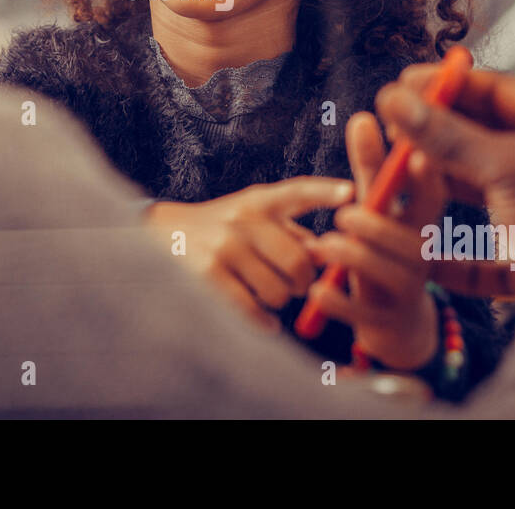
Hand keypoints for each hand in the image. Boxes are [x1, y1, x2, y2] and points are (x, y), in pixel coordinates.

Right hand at [143, 178, 354, 330]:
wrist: (164, 235)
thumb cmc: (222, 229)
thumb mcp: (253, 217)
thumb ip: (291, 231)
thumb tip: (327, 254)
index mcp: (259, 201)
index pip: (297, 191)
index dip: (325, 191)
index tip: (351, 192)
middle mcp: (243, 219)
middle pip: (298, 261)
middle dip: (303, 282)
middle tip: (297, 285)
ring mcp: (225, 246)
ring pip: (278, 291)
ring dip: (279, 300)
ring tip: (267, 292)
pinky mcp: (208, 274)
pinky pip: (252, 309)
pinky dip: (264, 322)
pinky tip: (264, 320)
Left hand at [303, 110, 445, 370]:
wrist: (396, 320)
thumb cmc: (384, 249)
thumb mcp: (378, 209)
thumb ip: (369, 168)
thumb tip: (362, 117)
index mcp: (421, 224)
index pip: (432, 199)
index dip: (426, 179)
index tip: (414, 155)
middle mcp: (420, 256)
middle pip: (413, 242)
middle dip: (382, 226)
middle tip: (345, 214)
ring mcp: (406, 291)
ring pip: (391, 276)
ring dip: (357, 258)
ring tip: (323, 244)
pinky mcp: (386, 321)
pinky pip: (366, 313)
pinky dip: (340, 302)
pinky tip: (317, 290)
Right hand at [374, 63, 514, 296]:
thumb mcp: (507, 167)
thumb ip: (447, 136)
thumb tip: (394, 99)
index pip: (497, 91)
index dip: (450, 84)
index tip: (406, 84)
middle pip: (483, 141)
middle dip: (438, 135)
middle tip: (396, 128)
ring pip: (480, 195)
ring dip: (440, 189)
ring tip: (399, 178)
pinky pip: (484, 258)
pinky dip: (452, 256)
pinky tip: (423, 251)